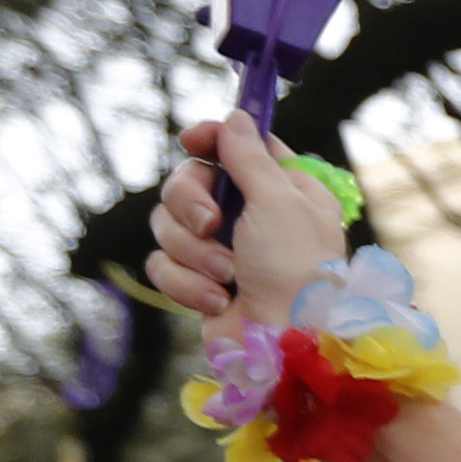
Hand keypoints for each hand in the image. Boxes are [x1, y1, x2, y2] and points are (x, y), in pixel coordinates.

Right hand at [152, 110, 348, 330]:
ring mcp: (222, 250)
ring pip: (168, 226)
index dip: (209, 139)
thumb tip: (237, 117)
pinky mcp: (198, 283)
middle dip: (190, 203)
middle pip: (188, 182)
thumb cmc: (297, 269)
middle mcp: (251, 216)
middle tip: (210, 223)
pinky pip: (163, 266)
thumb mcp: (279, 200)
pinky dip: (186, 283)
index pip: (235, 146)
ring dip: (194, 252)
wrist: (288, 344)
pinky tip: (218, 301)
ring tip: (228, 274)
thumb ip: (251, 157)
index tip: (191, 141)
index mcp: (283, 189)